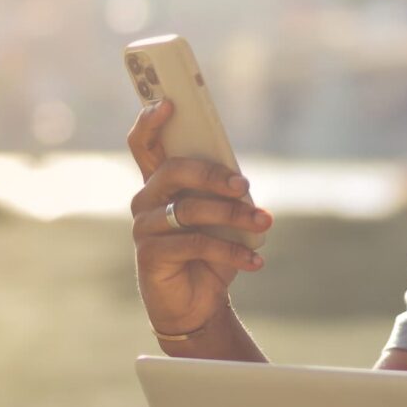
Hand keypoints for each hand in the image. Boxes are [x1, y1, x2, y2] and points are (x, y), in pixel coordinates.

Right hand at [126, 98, 269, 337]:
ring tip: (263, 223)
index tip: (169, 103)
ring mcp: (144, 227)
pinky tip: (256, 261)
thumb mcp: (219, 217)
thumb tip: (241, 182)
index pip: (143, 143)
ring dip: (233, 215)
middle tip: (245, 185)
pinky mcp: (150, 255)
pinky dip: (232, 251)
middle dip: (213, 175)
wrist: (197, 304)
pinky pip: (195, 243)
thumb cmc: (209, 252)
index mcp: (159, 183)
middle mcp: (145, 200)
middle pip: (173, 170)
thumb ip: (220, 192)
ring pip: (190, 209)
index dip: (150, 121)